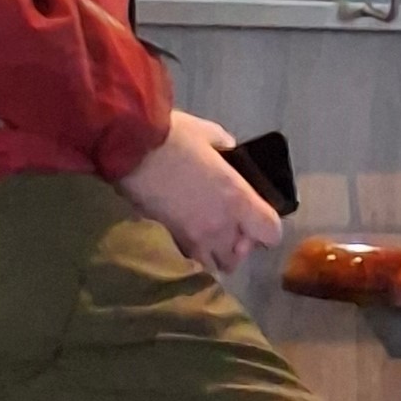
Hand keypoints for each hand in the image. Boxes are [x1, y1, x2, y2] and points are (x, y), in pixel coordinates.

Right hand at [116, 111, 280, 275]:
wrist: (131, 149)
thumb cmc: (175, 138)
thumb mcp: (211, 135)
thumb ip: (227, 148)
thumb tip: (230, 152)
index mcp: (237, 199)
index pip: (270, 233)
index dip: (267, 229)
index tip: (257, 219)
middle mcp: (219, 226)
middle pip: (239, 258)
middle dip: (237, 246)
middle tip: (229, 228)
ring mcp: (192, 238)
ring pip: (212, 266)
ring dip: (214, 255)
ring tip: (207, 235)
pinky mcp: (167, 241)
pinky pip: (187, 260)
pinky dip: (191, 255)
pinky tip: (186, 234)